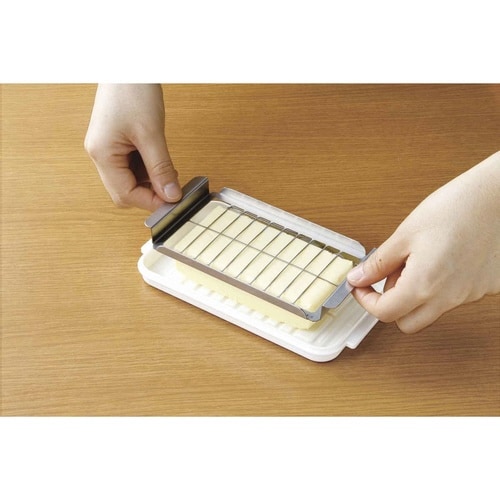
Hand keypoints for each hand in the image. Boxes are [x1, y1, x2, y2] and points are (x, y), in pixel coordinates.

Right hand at [85, 84, 181, 210]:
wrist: (127, 63)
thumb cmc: (133, 91)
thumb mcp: (152, 134)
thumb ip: (162, 168)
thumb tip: (172, 195)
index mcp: (102, 154)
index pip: (125, 194)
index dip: (151, 201)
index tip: (173, 201)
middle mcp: (100, 155)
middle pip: (124, 191)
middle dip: (149, 193)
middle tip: (172, 188)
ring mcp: (106, 149)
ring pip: (129, 181)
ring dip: (150, 181)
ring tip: (168, 171)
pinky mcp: (115, 144)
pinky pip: (131, 167)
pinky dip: (147, 169)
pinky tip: (160, 162)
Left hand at [347, 151, 499, 332]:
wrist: (497, 196)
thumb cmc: (455, 208)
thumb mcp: (405, 234)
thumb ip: (379, 263)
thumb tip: (358, 278)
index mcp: (424, 285)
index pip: (385, 314)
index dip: (365, 301)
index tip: (361, 287)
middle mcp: (448, 298)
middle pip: (408, 323)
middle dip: (391, 306)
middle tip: (389, 277)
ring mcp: (469, 295)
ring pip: (431, 310)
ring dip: (416, 294)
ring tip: (418, 258)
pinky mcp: (484, 288)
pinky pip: (454, 297)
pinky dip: (440, 285)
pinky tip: (441, 258)